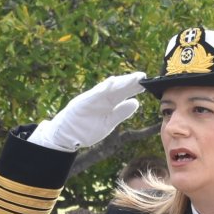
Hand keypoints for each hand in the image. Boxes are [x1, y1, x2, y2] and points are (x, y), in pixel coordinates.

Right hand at [28, 72, 145, 151]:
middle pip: (118, 89)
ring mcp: (92, 99)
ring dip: (120, 82)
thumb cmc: (87, 128)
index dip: (134, 88)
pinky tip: (112, 82)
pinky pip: (94, 94)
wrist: (67, 136)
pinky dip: (103, 88)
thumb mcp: (108, 122)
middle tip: (143, 76)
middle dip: (130, 82)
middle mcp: (102, 99)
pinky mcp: (83, 102)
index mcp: (108, 104)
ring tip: (132, 78)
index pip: (123, 94)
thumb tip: (135, 103)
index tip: (146, 83)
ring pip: (108, 89)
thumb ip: (121, 113)